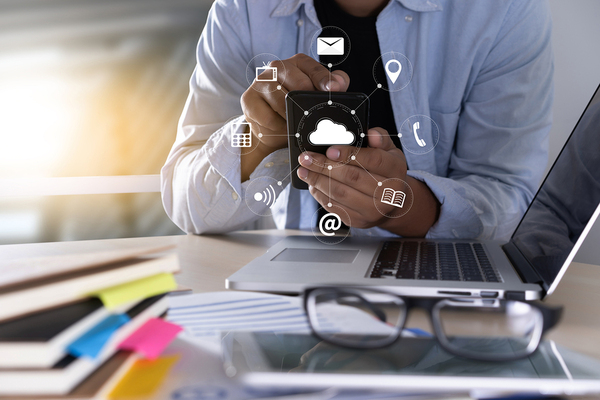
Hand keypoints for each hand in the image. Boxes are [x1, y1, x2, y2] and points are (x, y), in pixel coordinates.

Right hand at [239, 54, 348, 180]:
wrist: (271, 128)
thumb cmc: (297, 108)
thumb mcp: (317, 96)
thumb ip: (334, 85)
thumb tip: (339, 83)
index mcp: (297, 63)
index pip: (313, 68)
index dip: (324, 79)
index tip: (333, 89)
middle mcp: (277, 67)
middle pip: (299, 84)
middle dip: (308, 104)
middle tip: (312, 117)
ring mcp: (260, 81)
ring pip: (282, 102)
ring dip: (292, 118)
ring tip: (294, 124)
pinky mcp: (248, 99)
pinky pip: (269, 118)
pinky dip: (278, 128)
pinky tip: (280, 128)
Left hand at [297, 128, 439, 236]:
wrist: (393, 204)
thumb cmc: (388, 173)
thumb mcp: (391, 152)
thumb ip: (381, 140)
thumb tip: (371, 133)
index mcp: (396, 171)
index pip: (373, 160)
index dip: (349, 154)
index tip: (330, 150)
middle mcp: (387, 194)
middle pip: (352, 177)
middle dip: (325, 166)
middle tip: (307, 158)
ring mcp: (372, 210)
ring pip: (340, 193)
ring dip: (317, 180)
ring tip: (303, 170)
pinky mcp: (358, 221)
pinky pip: (335, 207)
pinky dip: (320, 194)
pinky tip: (312, 183)